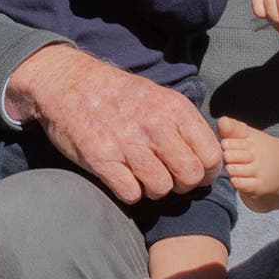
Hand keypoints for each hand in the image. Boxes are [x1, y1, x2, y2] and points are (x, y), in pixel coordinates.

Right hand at [6, 44, 219, 201]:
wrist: (67, 83)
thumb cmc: (116, 94)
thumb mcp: (158, 95)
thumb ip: (183, 123)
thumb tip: (209, 156)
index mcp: (174, 108)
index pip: (212, 156)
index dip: (208, 172)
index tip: (196, 174)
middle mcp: (154, 125)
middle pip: (190, 176)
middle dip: (182, 184)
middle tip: (168, 177)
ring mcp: (127, 143)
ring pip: (162, 188)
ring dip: (154, 189)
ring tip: (142, 176)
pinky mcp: (102, 160)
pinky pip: (131, 194)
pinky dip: (129, 192)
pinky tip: (122, 177)